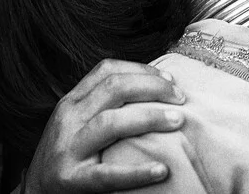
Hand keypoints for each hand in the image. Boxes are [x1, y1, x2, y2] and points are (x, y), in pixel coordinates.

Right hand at [24, 59, 185, 192]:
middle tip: (181, 98)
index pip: (106, 70)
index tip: (170, 80)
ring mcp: (68, 148)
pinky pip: (107, 174)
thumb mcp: (78, 122)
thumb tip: (155, 88)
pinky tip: (161, 170)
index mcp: (71, 101)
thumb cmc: (68, 154)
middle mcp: (68, 119)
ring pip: (110, 123)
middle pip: (113, 89)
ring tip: (178, 121)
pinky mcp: (70, 180)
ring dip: (149, 118)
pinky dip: (136, 172)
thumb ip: (104, 104)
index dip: (141, 69)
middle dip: (152, 88)